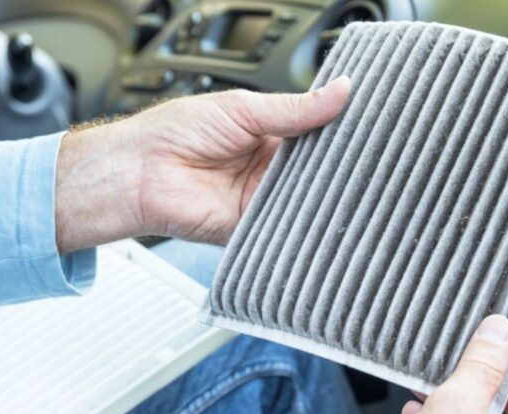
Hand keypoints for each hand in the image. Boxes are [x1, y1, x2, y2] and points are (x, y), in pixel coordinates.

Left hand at [53, 78, 350, 252]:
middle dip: (338, 166)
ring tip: (347, 182)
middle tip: (365, 158)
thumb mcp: (243, 109)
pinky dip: (301, 222)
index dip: (340, 132)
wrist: (140, 171)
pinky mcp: (254, 228)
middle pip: (318, 170)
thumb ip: (295, 109)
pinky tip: (318, 212)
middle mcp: (270, 169)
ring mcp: (263, 199)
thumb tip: (341, 90)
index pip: (319, 135)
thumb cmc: (176, 132)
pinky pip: (287, 227)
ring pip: (308, 199)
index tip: (368, 127)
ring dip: (322, 194)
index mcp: (271, 135)